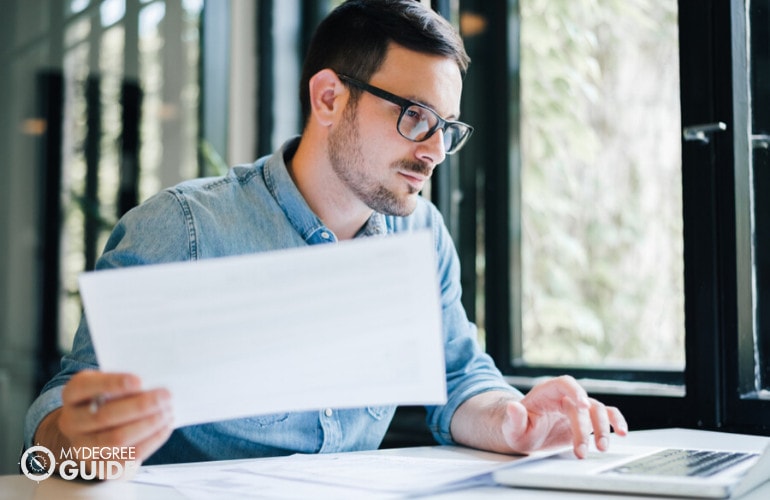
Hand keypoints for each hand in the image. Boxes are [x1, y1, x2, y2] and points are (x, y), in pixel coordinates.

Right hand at [39, 370, 173, 468]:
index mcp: (72, 394)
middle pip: (104, 416)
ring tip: (168, 412)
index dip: (111, 384)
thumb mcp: (109, 384)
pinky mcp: (99, 466)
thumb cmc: (108, 399)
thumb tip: (154, 381)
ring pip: (117, 439)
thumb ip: (125, 382)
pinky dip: (151, 441)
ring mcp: (82, 447)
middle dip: (140, 406)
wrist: (94, 431)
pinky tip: (164, 427)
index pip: (84, 387)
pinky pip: (128, 458)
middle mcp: (71, 422)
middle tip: (166, 397)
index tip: (139, 381)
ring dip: (148, 425)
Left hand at [501, 375, 626, 457]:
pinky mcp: (586, 420)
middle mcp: (565, 397)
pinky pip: (606, 415)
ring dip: (602, 428)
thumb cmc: (518, 429)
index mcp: (546, 392)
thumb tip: (512, 407)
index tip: (583, 405)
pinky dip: (616, 422)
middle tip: (582, 450)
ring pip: (598, 410)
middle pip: (582, 404)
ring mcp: (578, 408)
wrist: (526, 435)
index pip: (564, 383)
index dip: (575, 391)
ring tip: (601, 447)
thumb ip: (514, 418)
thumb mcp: (512, 428)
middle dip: (585, 427)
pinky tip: (622, 432)